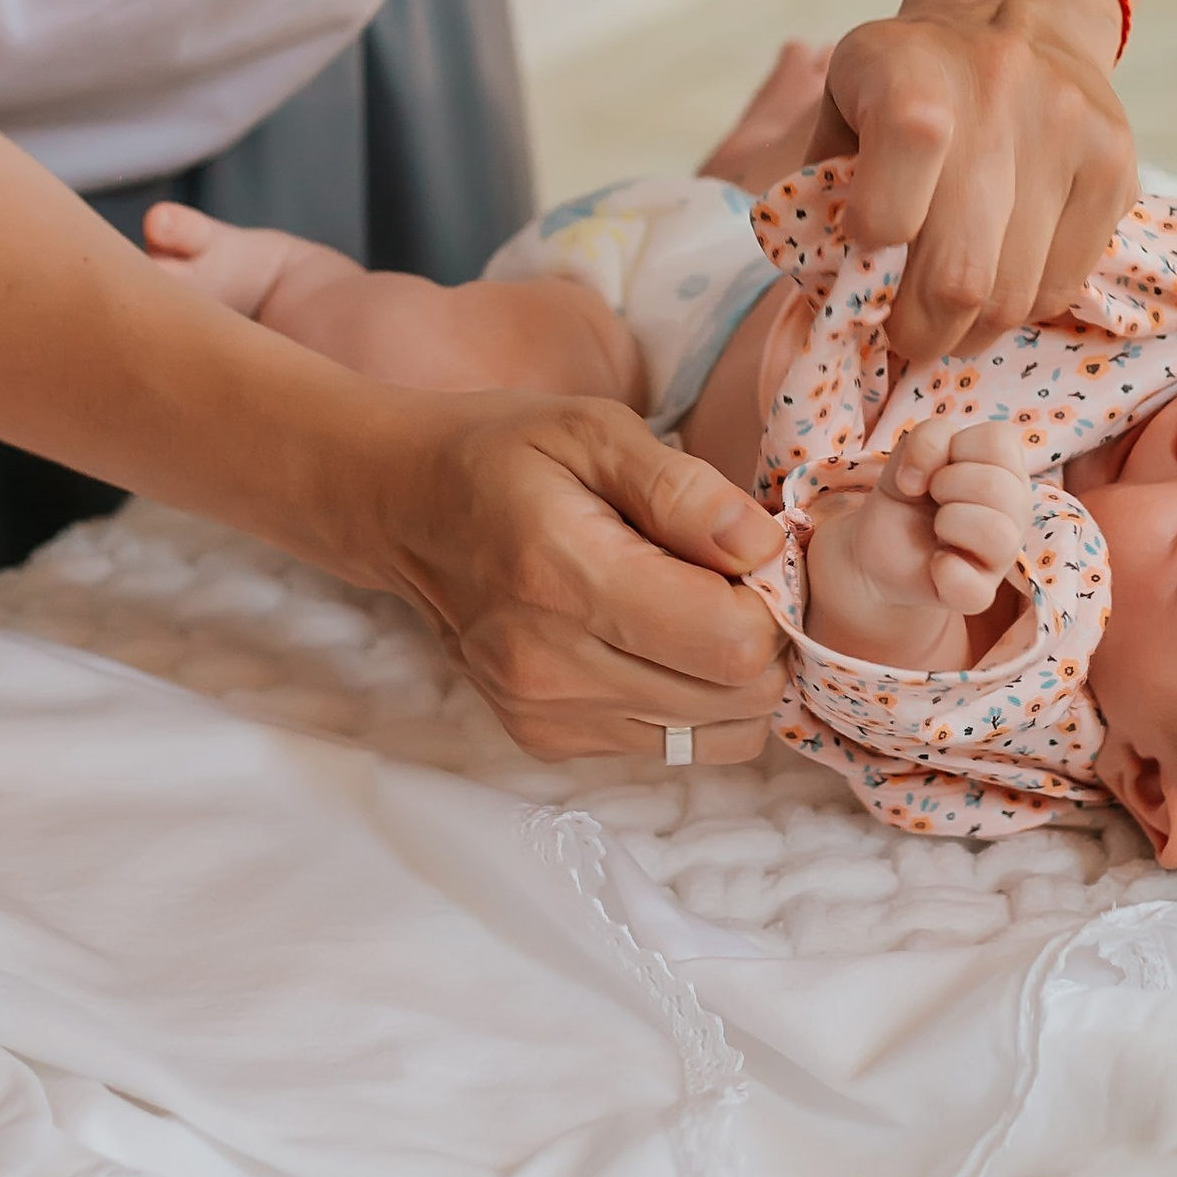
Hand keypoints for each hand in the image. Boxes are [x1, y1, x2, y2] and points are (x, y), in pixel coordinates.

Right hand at [379, 389, 788, 761]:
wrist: (404, 507)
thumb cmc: (504, 454)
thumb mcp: (595, 429)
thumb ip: (684, 491)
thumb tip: (764, 549)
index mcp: (567, 578)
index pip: (731, 644)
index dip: (771, 601)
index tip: (751, 553)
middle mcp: (550, 667)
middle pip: (735, 698)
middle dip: (763, 639)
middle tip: (728, 578)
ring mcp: (544, 715)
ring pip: (715, 736)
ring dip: (732, 677)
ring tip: (694, 609)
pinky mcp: (545, 741)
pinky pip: (670, 747)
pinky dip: (691, 701)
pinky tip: (657, 641)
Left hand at [804, 421, 1035, 662]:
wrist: (880, 545)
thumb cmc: (910, 493)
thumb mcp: (910, 451)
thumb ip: (928, 437)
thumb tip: (925, 478)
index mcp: (1007, 469)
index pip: (1000, 440)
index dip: (954, 447)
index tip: (934, 467)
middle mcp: (1016, 511)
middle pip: (998, 485)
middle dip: (946, 484)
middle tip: (934, 498)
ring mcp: (1002, 557)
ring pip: (996, 532)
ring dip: (948, 522)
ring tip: (938, 528)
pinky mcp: (979, 594)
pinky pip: (974, 589)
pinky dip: (945, 572)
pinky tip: (935, 563)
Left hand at [823, 0, 1135, 361]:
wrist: (1017, 12)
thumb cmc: (906, 78)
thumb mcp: (840, 105)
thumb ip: (820, 191)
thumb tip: (835, 295)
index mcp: (908, 76)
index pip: (888, 214)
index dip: (869, 255)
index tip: (862, 249)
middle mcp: (998, 95)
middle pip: (958, 278)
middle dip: (918, 331)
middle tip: (903, 332)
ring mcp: (1069, 132)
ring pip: (1015, 297)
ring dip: (972, 328)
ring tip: (950, 312)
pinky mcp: (1116, 166)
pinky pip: (1065, 284)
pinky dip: (1024, 304)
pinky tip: (1002, 276)